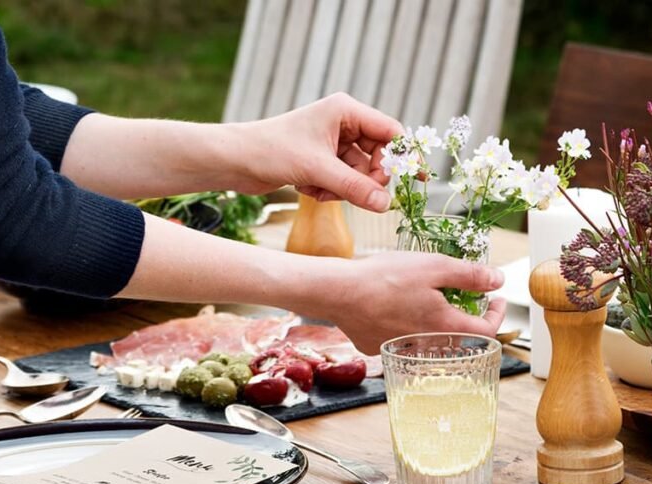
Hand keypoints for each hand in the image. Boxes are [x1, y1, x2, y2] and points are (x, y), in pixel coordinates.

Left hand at [232, 93, 402, 211]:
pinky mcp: (320, 162)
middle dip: (366, 180)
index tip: (416, 180)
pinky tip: (306, 190)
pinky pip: (341, 182)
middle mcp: (342, 124)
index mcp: (345, 111)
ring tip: (318, 189)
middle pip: (377, 157)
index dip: (404, 156)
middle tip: (357, 194)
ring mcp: (331, 144)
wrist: (235, 161)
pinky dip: (329, 191)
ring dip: (343, 189)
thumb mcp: (317, 171)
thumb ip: (355, 188)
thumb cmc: (272, 151)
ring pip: (358, 175)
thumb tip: (386, 205)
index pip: (390, 132)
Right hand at [296, 251, 506, 353]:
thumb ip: (470, 275)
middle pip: (456, 336)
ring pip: (427, 338)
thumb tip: (497, 280)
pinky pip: (399, 340)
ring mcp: (400, 350)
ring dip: (432, 320)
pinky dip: (402, 325)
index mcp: (445, 326)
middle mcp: (426, 345)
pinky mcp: (377, 348)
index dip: (497, 314)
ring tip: (421, 297)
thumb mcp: (435, 266)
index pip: (487, 331)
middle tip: (456, 293)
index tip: (495, 299)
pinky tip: (391, 307)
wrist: (338, 292)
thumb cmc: (384, 277)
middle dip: (462, 314)